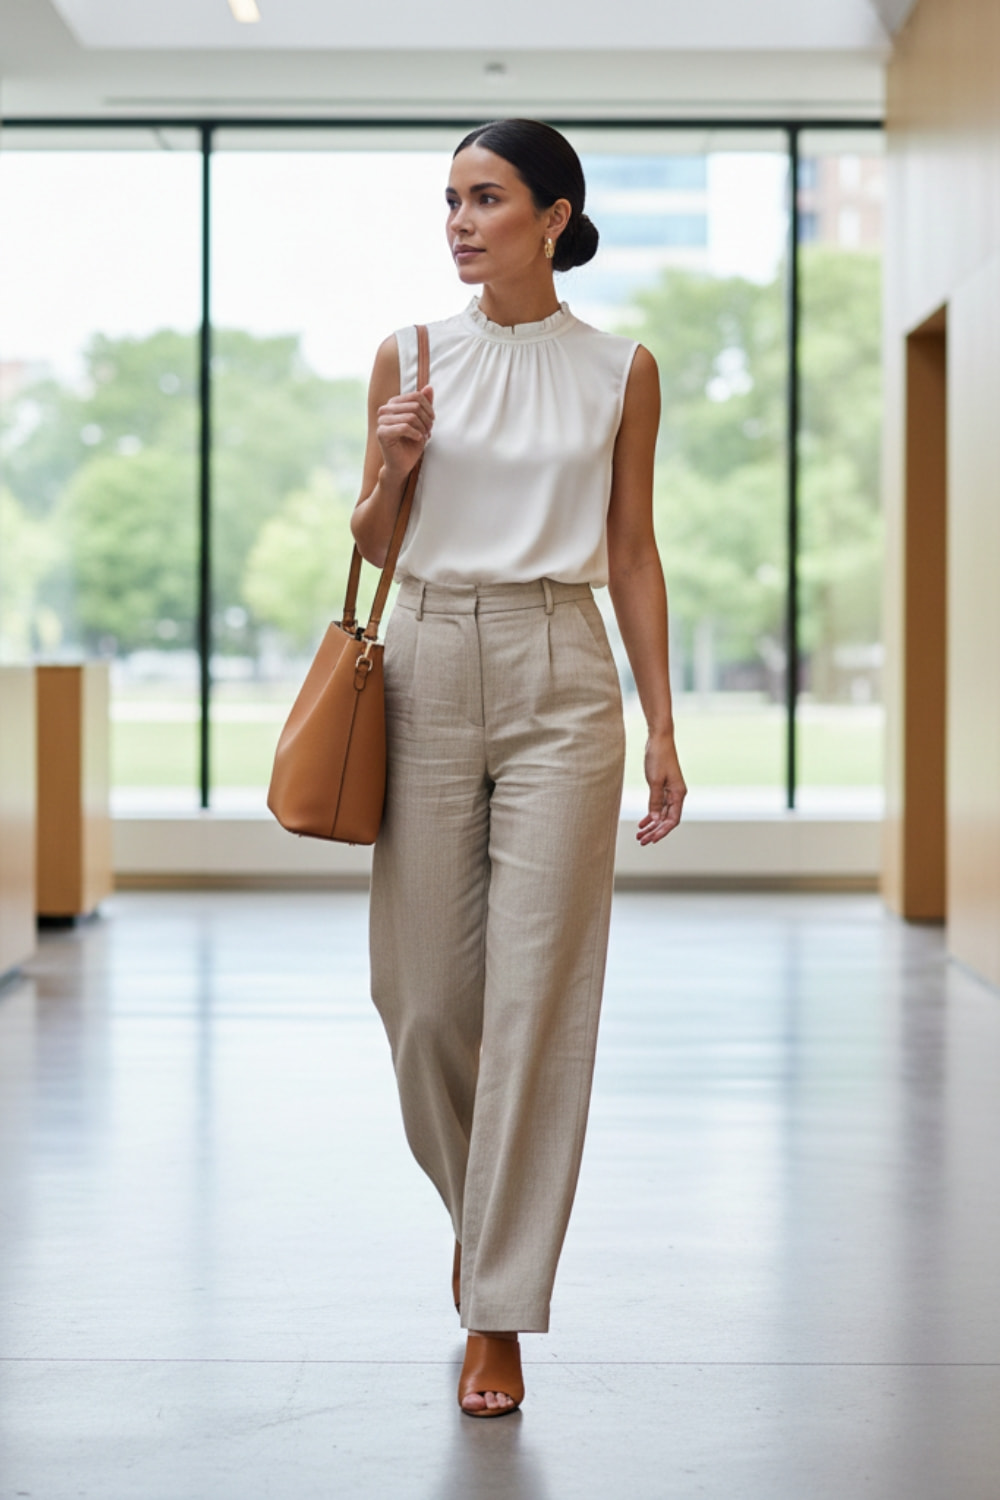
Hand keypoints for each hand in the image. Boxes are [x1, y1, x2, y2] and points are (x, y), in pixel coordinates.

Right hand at [376, 383, 433, 484]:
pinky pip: (405, 427)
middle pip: (415, 406)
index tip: (432, 421)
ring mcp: (382, 421)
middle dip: (426, 420)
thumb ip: (425, 404)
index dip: (429, 408)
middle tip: (429, 431)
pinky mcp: (382, 433)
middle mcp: (385, 410)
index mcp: (393, 403)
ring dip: (422, 428)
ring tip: (424, 436)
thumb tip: (429, 387)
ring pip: (411, 416)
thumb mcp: (422, 422)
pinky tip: (418, 439)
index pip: (416, 396)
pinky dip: (416, 434)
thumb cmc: (411, 443)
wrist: (402, 464)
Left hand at [637, 730, 685, 844]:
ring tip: (640, 835)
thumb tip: (655, 819)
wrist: (659, 739)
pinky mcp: (663, 787)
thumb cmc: (658, 757)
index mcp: (678, 794)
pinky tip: (642, 823)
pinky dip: (650, 815)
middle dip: (655, 831)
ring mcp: (670, 791)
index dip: (662, 831)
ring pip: (661, 814)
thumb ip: (655, 801)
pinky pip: (658, 806)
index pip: (672, 820)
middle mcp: (676, 795)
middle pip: (667, 819)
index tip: (651, 840)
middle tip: (642, 841)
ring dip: (651, 825)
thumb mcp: (654, 781)